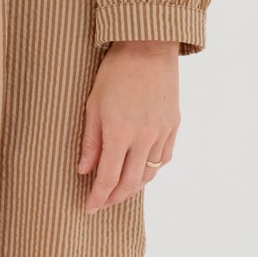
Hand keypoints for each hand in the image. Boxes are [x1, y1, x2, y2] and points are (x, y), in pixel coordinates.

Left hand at [77, 39, 180, 211]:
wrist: (148, 48)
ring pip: (150, 173)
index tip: (89, 208)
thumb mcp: (93, 105)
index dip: (98, 197)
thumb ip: (90, 141)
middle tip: (103, 203)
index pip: (108, 177)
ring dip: (134, 187)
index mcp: (120, 133)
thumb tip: (84, 170)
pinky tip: (142, 170)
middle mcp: (144, 137)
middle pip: (130, 182)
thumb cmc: (115, 72)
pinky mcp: (173, 125)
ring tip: (120, 190)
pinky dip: (152, 170)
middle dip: (115, 198)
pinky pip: (164, 158)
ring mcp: (162, 132)